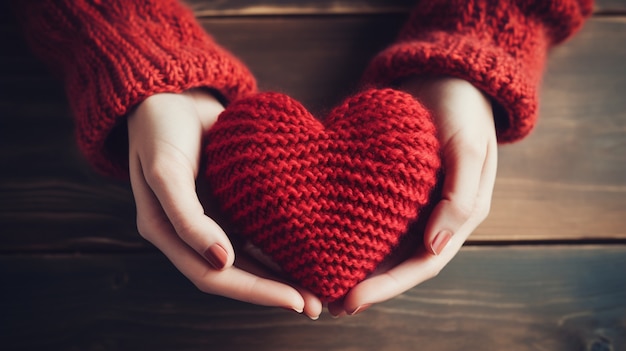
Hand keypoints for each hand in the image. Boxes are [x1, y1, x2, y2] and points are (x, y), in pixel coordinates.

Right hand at [127, 89, 321, 318]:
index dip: (254, 291)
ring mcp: (213, 218)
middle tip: (317, 303)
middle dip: (276, 290)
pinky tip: (308, 248)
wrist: (171, 92)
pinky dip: (280, 242)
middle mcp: (193, 234)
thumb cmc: (160, 129)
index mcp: (169, 234)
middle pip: (237, 274)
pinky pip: (258, 229)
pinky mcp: (231, 200)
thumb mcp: (165, 171)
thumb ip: (186, 217)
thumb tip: (221, 260)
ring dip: (282, 273)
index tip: (295, 300)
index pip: (214, 276)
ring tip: (320, 285)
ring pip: (251, 257)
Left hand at [328, 77, 497, 315]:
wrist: (446, 75)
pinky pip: (369, 214)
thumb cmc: (464, 110)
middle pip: (397, 262)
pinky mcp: (389, 185)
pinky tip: (322, 236)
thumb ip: (461, 197)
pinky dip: (348, 229)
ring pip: (381, 244)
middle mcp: (433, 217)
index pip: (421, 264)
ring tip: (317, 280)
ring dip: (354, 263)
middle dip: (364, 284)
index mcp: (458, 217)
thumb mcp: (469, 148)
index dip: (388, 286)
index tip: (353, 300)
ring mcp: (411, 202)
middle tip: (326, 301)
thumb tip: (436, 246)